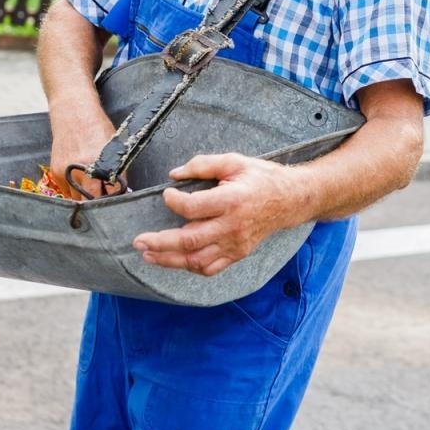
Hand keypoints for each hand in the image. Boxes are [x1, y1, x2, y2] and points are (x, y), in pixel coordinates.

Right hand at [49, 112, 117, 198]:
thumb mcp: (114, 148)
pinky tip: (79, 174)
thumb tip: (121, 192)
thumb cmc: (97, 127)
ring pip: (77, 198)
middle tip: (103, 196)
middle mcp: (81, 172)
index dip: (114, 200)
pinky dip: (74, 187)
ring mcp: (66, 173)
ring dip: (85, 196)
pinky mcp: (56, 172)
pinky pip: (66, 190)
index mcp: (100, 166)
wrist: (73, 113)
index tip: (115, 201)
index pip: (109, 195)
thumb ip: (117, 172)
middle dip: (98, 201)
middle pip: (90, 201)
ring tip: (91, 183)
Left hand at [132, 153, 308, 275]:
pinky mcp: (238, 254)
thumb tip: (174, 174)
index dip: (174, 202)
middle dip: (160, 243)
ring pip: (197, 260)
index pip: (193, 208)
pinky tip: (175, 260)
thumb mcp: (235, 161)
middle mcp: (232, 226)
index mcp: (231, 200)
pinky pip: (211, 268)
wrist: (290, 200)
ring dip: (169, 260)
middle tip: (139, 241)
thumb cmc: (261, 178)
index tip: (167, 194)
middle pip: (190, 240)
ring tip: (148, 254)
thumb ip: (203, 164)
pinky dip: (190, 267)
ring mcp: (235, 244)